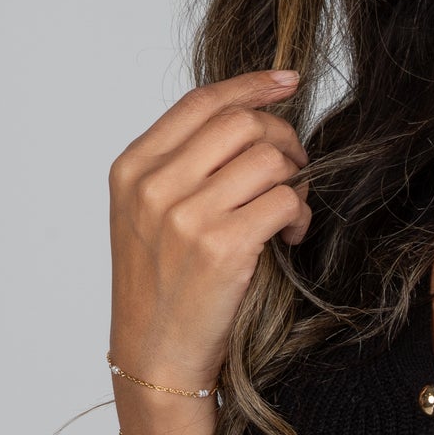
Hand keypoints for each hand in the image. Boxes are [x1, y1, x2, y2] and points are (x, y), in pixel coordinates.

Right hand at [108, 67, 309, 388]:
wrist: (153, 354)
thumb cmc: (159, 287)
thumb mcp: (146, 216)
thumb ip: (180, 166)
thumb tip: (247, 121)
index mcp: (133, 169)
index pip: (200, 103)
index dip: (251, 85)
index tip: (287, 80)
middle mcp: (154, 186)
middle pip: (241, 123)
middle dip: (282, 138)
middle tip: (295, 166)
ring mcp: (186, 216)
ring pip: (269, 159)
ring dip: (295, 178)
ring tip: (291, 207)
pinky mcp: (222, 248)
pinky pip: (285, 200)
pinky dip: (300, 213)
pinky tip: (290, 235)